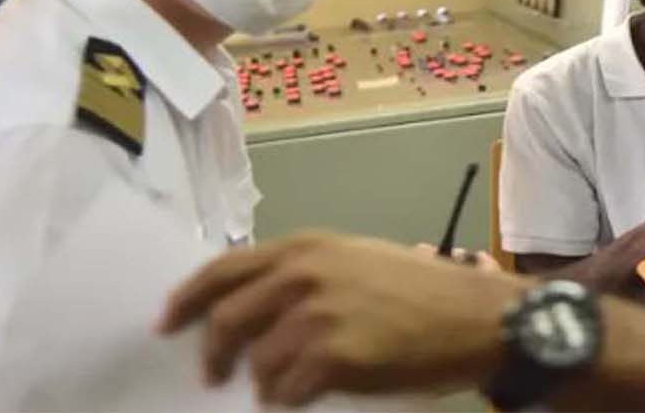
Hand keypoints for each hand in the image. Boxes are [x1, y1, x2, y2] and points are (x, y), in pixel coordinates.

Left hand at [161, 231, 523, 407]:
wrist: (477, 316)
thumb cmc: (426, 292)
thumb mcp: (361, 262)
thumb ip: (309, 275)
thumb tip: (259, 308)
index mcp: (309, 247)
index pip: (224, 269)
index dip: (187, 298)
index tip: (167, 323)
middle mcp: (305, 274)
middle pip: (227, 319)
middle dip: (213, 353)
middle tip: (211, 375)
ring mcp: (318, 315)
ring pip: (258, 363)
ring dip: (264, 383)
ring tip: (284, 388)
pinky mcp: (333, 356)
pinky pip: (286, 392)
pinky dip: (290, 401)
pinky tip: (308, 397)